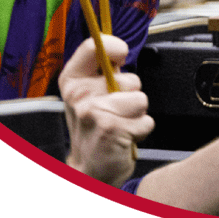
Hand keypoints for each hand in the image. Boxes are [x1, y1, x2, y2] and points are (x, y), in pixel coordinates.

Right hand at [58, 35, 153, 186]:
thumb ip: (103, 72)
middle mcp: (78, 94)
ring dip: (137, 114)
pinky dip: (140, 130)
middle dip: (132, 94)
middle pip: (131, 78)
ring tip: (120, 124)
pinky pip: (146, 121)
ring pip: (141, 100)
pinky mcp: (110, 130)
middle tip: (115, 110)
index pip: (93, 45)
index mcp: (72, 80)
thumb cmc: (94, 128)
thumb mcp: (90, 95)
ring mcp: (93, 112)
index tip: (120, 58)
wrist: (89, 171)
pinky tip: (123, 138)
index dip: (115, 47)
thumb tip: (119, 50)